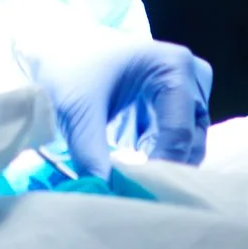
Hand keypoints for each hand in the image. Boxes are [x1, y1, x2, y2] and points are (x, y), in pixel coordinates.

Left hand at [22, 23, 212, 177]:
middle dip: (163, 170)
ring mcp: (186, 96)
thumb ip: (90, 154)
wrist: (56, 54)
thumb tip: (102, 194)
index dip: (159, 167)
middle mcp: (191, 80)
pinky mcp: (173, 114)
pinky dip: (156, 165)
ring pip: (188, 149)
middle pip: (190, 142)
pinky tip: (132, 177)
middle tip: (134, 193)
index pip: (179, 132)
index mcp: (175, 66)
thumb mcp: (76, 111)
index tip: (134, 191)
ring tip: (132, 187)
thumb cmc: (69, 71)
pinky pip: (176, 148)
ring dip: (162, 170)